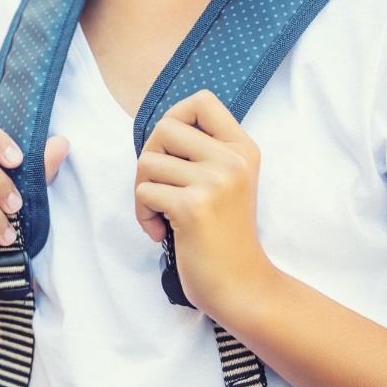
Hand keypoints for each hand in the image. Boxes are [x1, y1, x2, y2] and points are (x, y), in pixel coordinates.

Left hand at [134, 89, 265, 317]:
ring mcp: (214, 181)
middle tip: (160, 186)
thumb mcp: (229, 180)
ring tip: (161, 214)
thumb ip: (205, 150)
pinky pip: (144, 191)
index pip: (202, 100)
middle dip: (151, 155)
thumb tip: (160, 127)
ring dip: (144, 191)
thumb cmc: (225, 234)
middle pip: (165, 127)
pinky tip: (161, 232)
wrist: (242, 286)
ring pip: (147, 161)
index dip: (175, 116)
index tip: (173, 149)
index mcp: (242, 147)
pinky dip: (143, 214)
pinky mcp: (193, 207)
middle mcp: (232, 159)